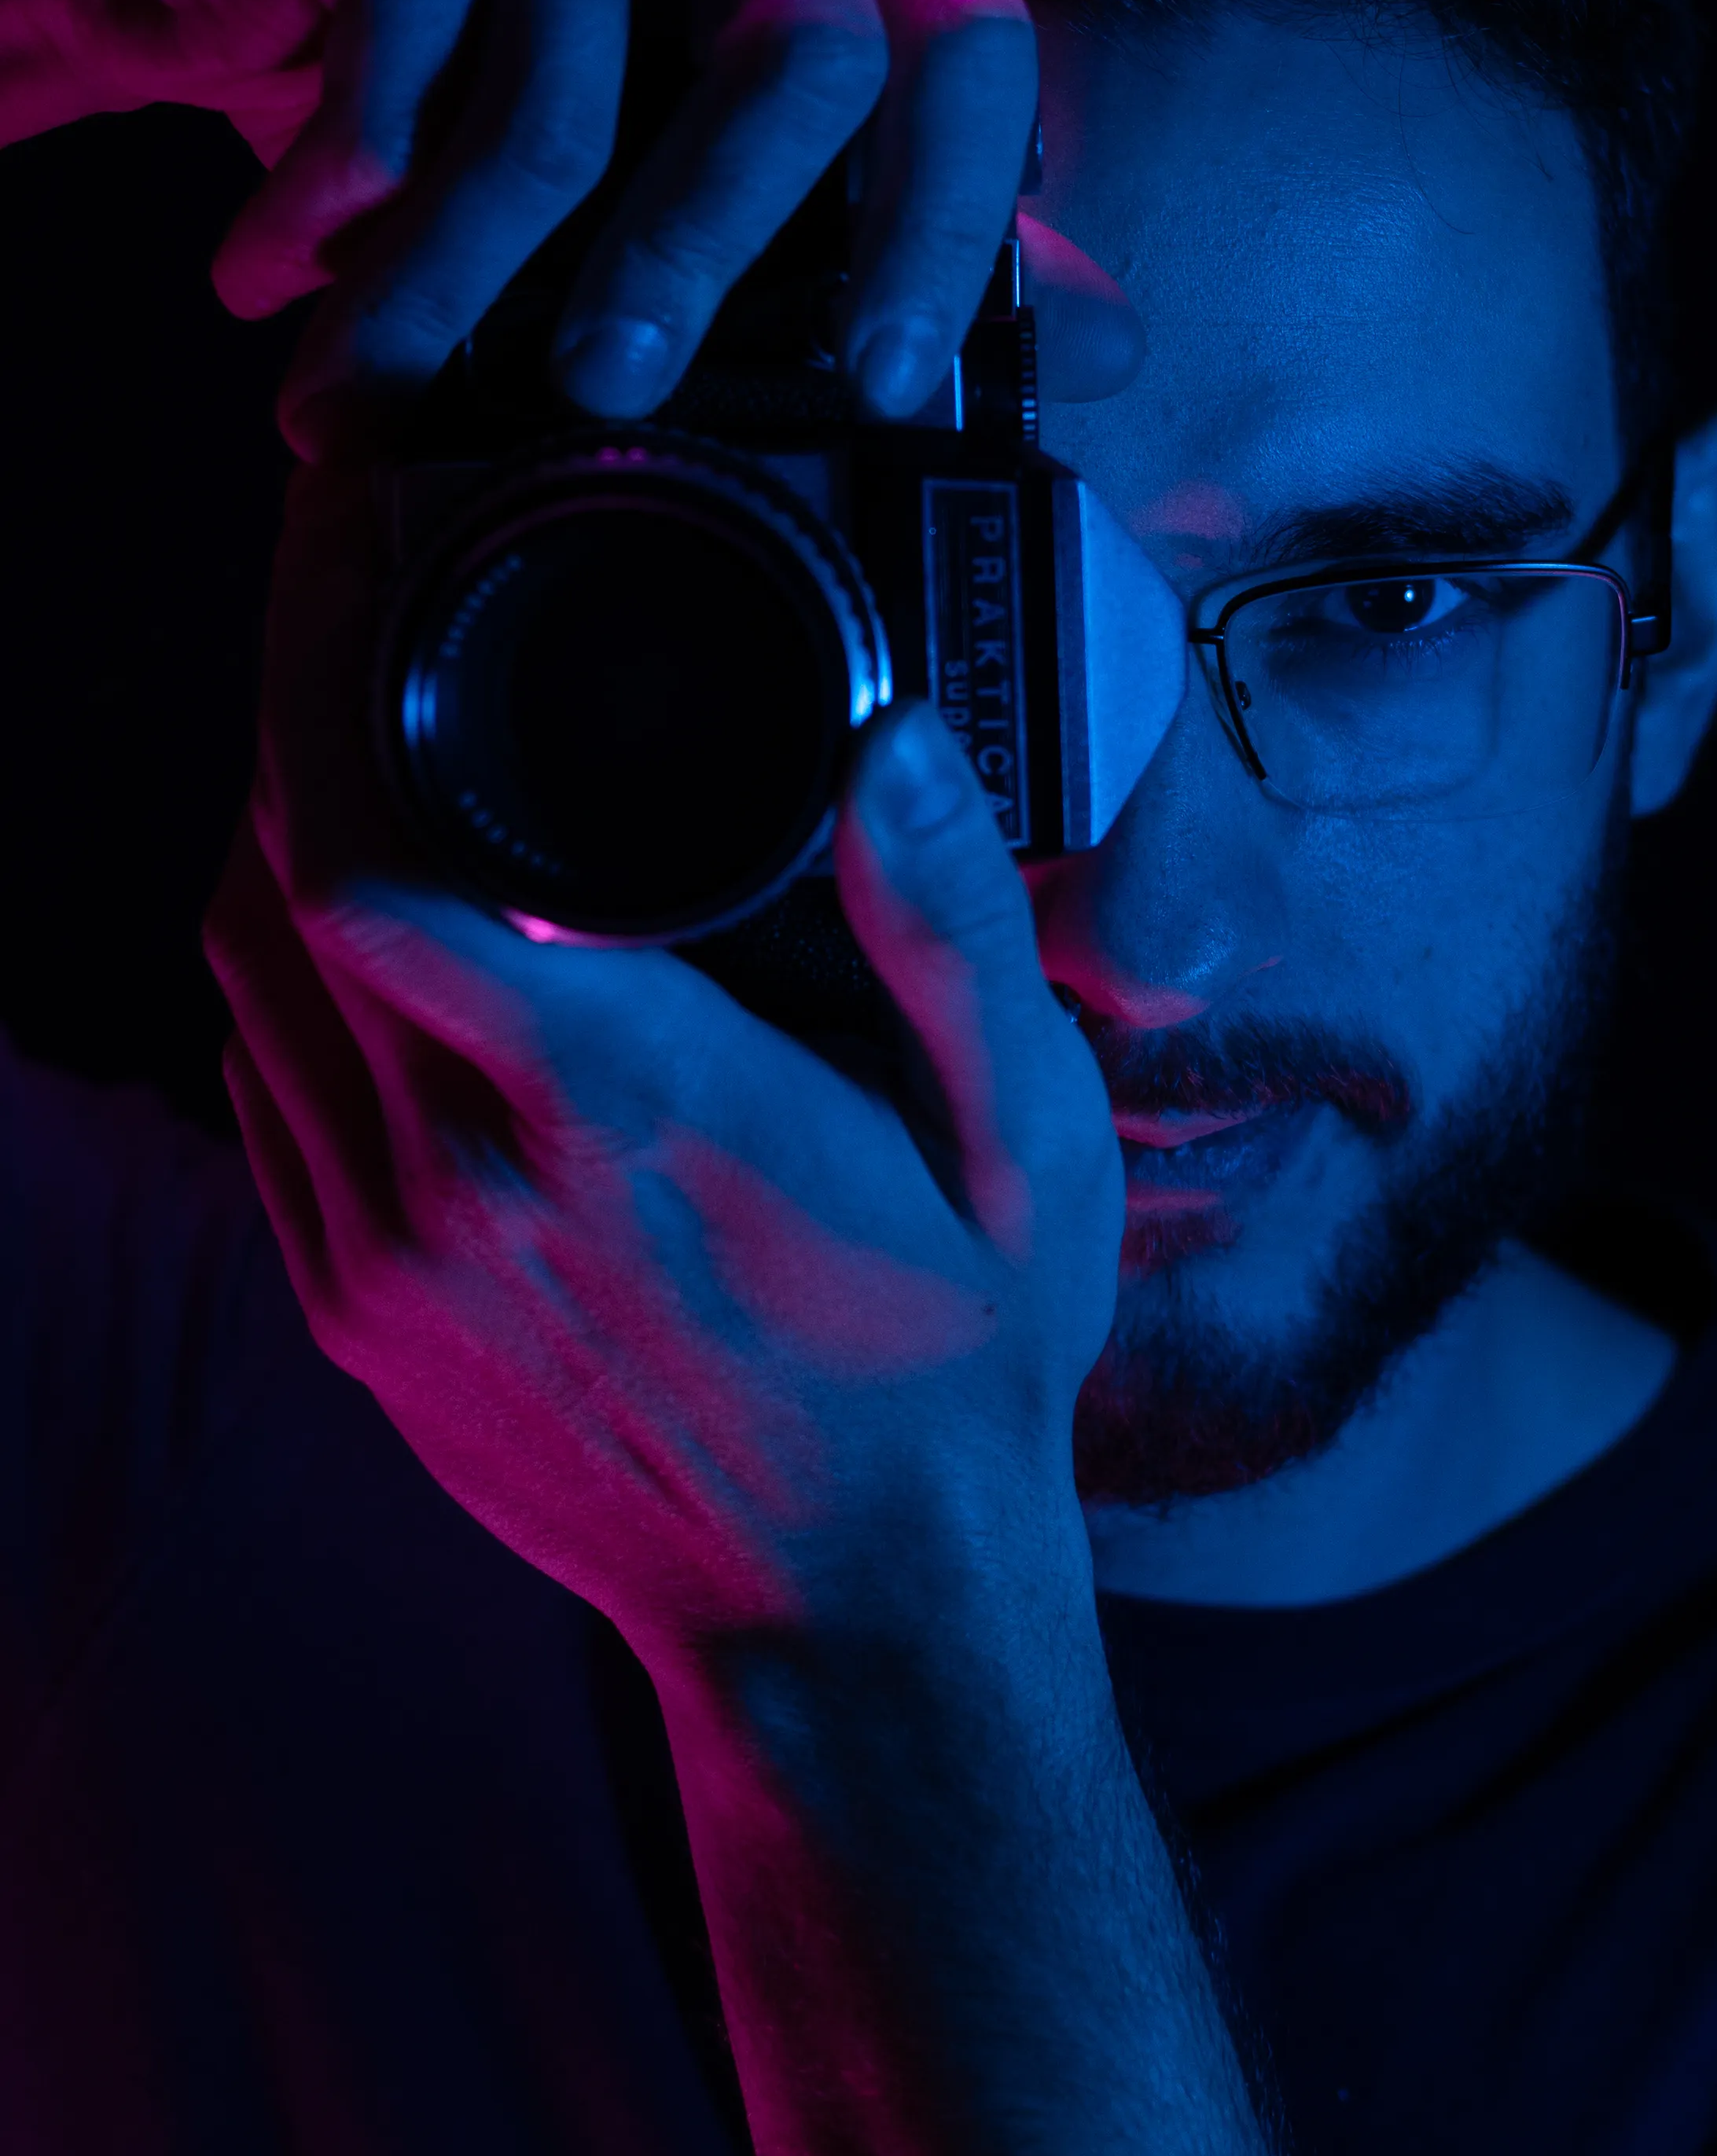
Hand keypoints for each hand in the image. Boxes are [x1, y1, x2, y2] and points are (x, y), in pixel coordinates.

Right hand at [0, 0, 1141, 449]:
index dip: (947, 231)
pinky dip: (338, 203)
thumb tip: (1108, 345)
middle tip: (612, 397)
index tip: (887, 389)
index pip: (968, 44)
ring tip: (359, 395)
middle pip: (805, 56)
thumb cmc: (464, 54)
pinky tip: (278, 263)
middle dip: (699, 263)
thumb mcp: (679, 146)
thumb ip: (886, 229)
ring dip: (451, 289)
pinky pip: (420, 75)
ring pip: (574, 106)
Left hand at [201, 461, 1124, 1680]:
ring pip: (245, 965)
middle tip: (357, 568)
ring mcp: (386, 1255)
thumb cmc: (956, 1373)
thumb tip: (893, 740)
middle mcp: (466, 1177)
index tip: (364, 530)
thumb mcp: (1032, 1149)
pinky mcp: (348, 1312)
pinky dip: (282, 956)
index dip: (327, 662)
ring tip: (365, 710)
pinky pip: (257, 1077)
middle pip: (281, 867)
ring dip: (280, 816)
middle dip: (297, 692)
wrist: (847, 1626)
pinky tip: (362, 897)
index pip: (372, 848)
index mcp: (630, 1104)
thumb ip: (957, 936)